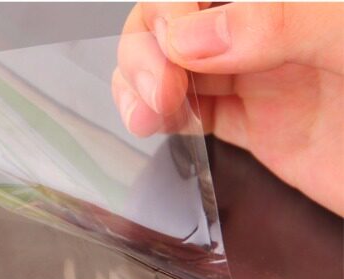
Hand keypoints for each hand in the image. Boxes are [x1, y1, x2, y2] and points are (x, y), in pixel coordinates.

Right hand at [113, 3, 343, 215]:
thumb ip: (282, 23)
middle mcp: (268, 27)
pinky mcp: (254, 121)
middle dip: (147, 53)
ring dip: (142, 84)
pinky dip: (162, 114)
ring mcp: (258, 74)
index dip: (171, 12)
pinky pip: (192, 109)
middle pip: (175, 23)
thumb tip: (193, 34)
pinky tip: (155, 121)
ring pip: (173, 65)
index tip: (171, 49)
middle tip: (155, 92)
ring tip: (143, 113)